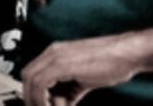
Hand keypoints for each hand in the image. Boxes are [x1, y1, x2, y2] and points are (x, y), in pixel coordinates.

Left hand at [22, 34, 138, 105]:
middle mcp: (53, 52)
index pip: (32, 72)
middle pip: (27, 76)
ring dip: (39, 101)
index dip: (32, 92)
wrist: (126, 52)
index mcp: (56, 52)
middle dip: (31, 97)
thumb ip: (70, 89)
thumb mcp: (84, 77)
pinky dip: (45, 100)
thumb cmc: (110, 63)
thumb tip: (63, 102)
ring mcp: (56, 57)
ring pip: (32, 81)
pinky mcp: (63, 64)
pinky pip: (41, 84)